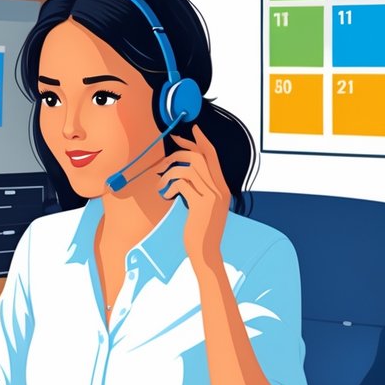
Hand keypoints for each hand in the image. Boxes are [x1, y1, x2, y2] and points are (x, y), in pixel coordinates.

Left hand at [154, 125, 229, 266]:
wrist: (207, 253)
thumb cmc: (202, 231)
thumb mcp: (206, 207)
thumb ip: (202, 190)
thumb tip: (186, 173)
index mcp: (222, 188)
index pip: (213, 156)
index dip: (202, 140)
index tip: (191, 131)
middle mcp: (220, 189)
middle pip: (200, 157)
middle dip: (180, 152)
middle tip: (164, 159)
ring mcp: (212, 197)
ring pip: (188, 169)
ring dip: (170, 171)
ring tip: (161, 181)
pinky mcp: (201, 206)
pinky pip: (182, 184)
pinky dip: (170, 186)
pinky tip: (166, 195)